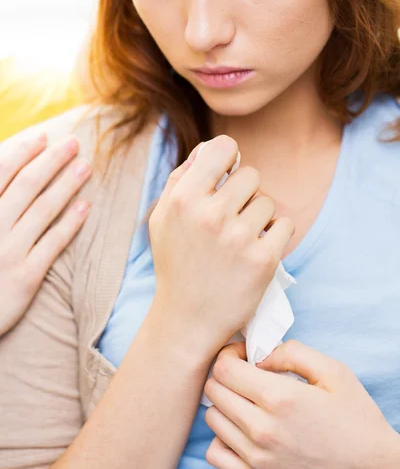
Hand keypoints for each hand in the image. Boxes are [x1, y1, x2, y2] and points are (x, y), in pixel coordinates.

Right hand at [0, 133, 90, 334]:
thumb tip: (9, 173)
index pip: (1, 172)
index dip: (23, 151)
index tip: (43, 136)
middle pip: (26, 185)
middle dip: (52, 160)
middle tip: (74, 143)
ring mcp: (8, 252)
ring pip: (43, 209)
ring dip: (67, 184)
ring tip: (86, 167)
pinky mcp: (25, 276)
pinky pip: (52, 243)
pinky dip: (70, 223)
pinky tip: (86, 206)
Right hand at [149, 136, 294, 358]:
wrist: (188, 319)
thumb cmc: (176, 264)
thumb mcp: (162, 219)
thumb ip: (180, 179)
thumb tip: (208, 149)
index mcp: (184, 199)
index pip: (223, 148)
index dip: (227, 159)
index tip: (226, 176)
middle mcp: (211, 215)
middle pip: (251, 175)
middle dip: (244, 193)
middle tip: (232, 218)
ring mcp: (239, 238)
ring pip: (268, 203)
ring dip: (259, 218)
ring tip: (240, 241)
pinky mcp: (263, 260)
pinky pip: (286, 226)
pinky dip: (276, 236)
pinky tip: (256, 251)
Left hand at [204, 340, 398, 468]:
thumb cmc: (356, 418)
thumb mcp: (332, 370)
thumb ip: (291, 352)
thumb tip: (259, 356)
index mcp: (279, 397)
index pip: (224, 368)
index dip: (229, 354)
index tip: (244, 355)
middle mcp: (261, 429)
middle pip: (213, 391)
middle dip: (225, 375)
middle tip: (245, 375)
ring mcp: (256, 458)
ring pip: (212, 419)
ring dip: (223, 404)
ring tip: (246, 402)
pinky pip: (215, 455)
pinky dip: (221, 438)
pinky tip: (242, 430)